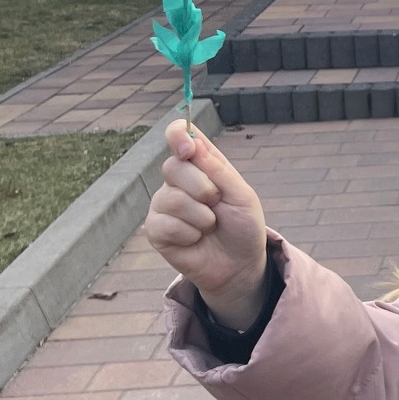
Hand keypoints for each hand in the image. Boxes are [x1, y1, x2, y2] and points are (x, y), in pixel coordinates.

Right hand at [147, 122, 269, 328]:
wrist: (240, 264)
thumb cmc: (242, 226)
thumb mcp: (242, 196)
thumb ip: (219, 170)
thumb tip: (194, 144)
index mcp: (200, 164)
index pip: (179, 135)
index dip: (177, 134)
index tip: (187, 147)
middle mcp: (177, 180)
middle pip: (173, 167)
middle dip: (202, 187)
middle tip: (217, 202)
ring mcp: (163, 204)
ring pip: (171, 198)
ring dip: (201, 216)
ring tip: (210, 226)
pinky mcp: (156, 229)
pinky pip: (165, 224)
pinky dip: (189, 234)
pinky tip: (196, 239)